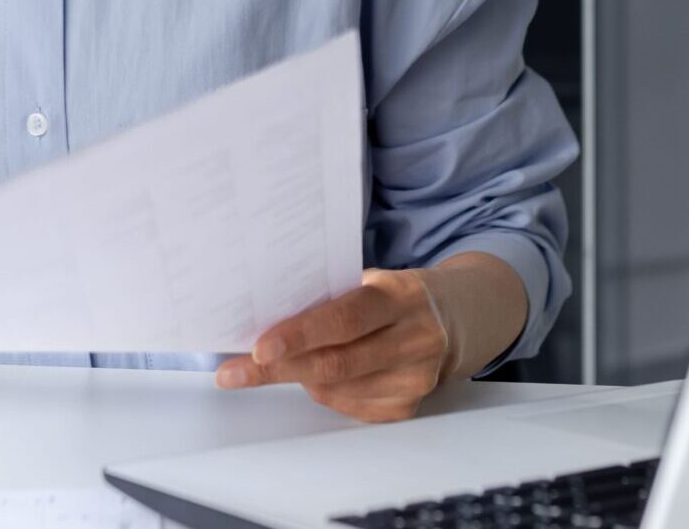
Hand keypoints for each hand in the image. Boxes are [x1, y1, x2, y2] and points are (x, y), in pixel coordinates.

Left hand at [215, 268, 455, 421]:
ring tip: (273, 365)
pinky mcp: (407, 407)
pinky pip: (347, 407)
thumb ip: (332, 298)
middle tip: (233, 373)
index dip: (299, 335)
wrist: (456, 319)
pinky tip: (318, 377)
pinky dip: (323, 392)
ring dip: (297, 379)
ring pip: (336, 389)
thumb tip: (269, 318)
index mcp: (399, 297)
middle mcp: (413, 339)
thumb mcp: (373, 281)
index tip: (257, 348)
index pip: (344, 320)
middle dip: (277, 370)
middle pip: (335, 364)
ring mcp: (414, 378)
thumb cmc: (396, 296)